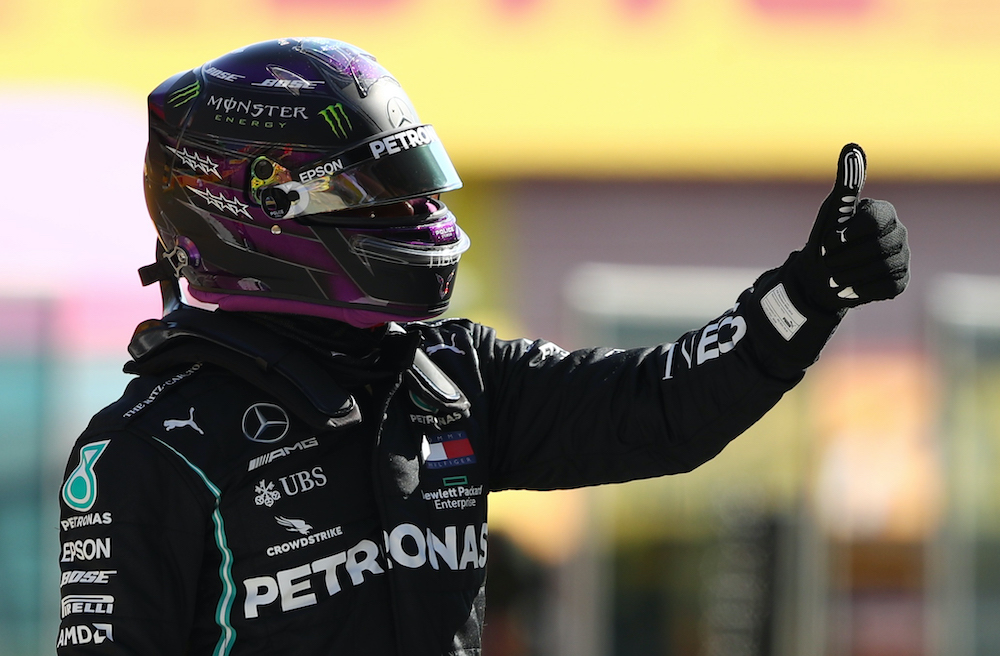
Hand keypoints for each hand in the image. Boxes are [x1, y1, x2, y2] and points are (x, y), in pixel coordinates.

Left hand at [791, 143, 909, 311]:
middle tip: (828, 261)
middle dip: (845, 257)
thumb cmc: (826, 240)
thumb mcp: (832, 211)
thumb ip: (847, 181)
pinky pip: (885, 287)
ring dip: (849, 274)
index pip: (875, 219)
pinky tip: (849, 287)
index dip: (849, 233)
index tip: (831, 240)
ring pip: (881, 267)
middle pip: (877, 246)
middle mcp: (899, 233)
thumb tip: (852, 146)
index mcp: (884, 213)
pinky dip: (861, 289)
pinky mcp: (900, 282)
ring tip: (835, 275)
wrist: (819, 278)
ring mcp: (903, 258)